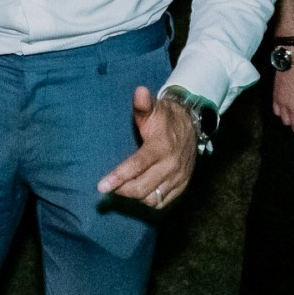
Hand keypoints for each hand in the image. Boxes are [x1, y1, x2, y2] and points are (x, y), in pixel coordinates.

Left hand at [96, 87, 198, 208]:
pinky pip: (162, 202)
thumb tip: (139, 91)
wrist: (192, 125)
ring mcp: (178, 177)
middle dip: (122, 189)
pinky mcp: (182, 185)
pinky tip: (140, 191)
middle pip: (141, 188)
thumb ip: (143, 104)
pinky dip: (149, 200)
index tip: (101, 186)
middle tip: (110, 185)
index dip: (118, 177)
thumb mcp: (154, 109)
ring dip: (135, 196)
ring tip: (124, 187)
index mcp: (161, 146)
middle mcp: (171, 165)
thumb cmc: (165, 117)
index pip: (137, 166)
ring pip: (151, 198)